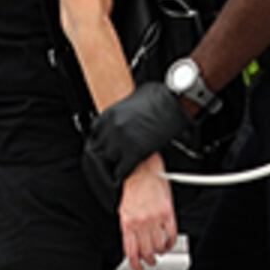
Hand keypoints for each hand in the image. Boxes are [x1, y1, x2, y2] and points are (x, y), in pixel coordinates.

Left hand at [84, 81, 196, 204]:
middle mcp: (113, 127)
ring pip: (109, 160)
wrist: (174, 101)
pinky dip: (123, 174)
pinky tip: (125, 174)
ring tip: (119, 166)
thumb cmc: (160, 95)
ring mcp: (122, 141)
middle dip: (105, 152)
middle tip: (111, 157)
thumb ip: (125, 110)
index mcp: (111, 113)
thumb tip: (127, 116)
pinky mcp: (135, 152)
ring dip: (114, 163)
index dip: (100, 139)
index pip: (95, 132)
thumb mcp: (135, 97)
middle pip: (99, 147)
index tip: (103, 144)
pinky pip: (122, 170)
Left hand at [118, 157, 176, 269]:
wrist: (142, 171)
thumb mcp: (123, 210)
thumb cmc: (133, 188)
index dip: (135, 264)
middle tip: (151, 261)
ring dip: (160, 252)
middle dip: (149, 260)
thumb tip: (131, 243)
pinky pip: (171, 234)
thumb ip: (128, 227)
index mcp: (127, 223)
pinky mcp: (167, 213)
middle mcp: (141, 223)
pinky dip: (170, 242)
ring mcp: (155, 219)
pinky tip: (169, 243)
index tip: (138, 268)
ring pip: (159, 246)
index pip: (131, 251)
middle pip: (146, 251)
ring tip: (160, 252)